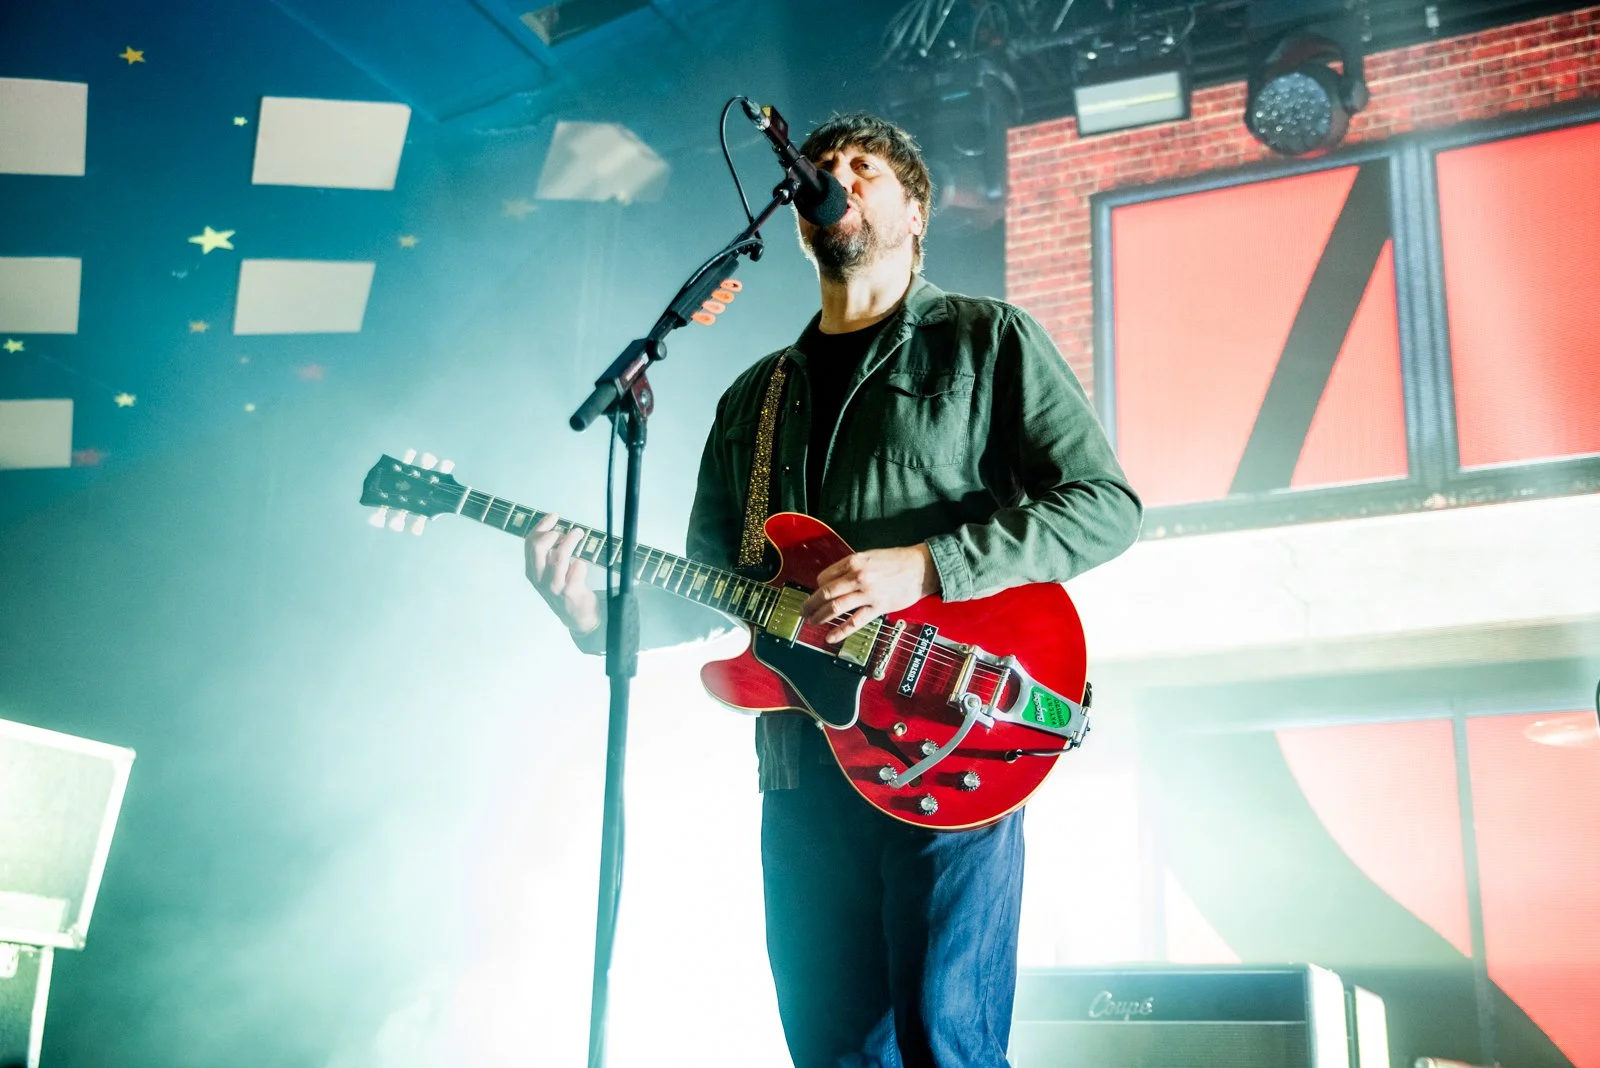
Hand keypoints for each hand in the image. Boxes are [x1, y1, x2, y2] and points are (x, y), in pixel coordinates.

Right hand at [524, 514, 600, 635]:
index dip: (541, 526)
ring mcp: (554, 586)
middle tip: (564, 530)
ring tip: (578, 533)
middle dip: (551, 533)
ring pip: (559, 557)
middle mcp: (540, 579)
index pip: (530, 543)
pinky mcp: (570, 591)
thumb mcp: (548, 572)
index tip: (553, 516)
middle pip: (538, 548)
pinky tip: (581, 565)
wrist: (576, 616)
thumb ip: (547, 553)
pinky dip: (581, 562)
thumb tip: (553, 527)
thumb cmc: (563, 588)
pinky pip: (577, 568)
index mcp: (532, 571)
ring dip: (570, 540)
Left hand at [802, 543, 940, 643]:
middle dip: (810, 604)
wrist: (921, 568)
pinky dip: (840, 631)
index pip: (825, 577)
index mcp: (854, 561)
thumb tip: (833, 581)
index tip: (816, 594)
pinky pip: (854, 622)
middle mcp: (858, 577)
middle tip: (803, 611)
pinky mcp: (878, 608)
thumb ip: (851, 567)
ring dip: (820, 616)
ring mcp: (867, 593)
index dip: (817, 587)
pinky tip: (829, 637)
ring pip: (836, 607)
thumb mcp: (869, 556)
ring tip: (811, 622)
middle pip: (825, 593)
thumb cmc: (896, 560)